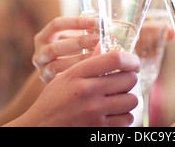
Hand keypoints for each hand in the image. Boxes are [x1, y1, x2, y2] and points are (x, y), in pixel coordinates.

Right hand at [13, 51, 140, 126]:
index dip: (131, 59)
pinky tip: (115, 112)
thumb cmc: (53, 101)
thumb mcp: (66, 76)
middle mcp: (87, 92)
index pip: (115, 59)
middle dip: (130, 78)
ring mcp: (94, 112)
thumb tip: (106, 45)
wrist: (40, 128)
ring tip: (119, 97)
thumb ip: (88, 62)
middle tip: (124, 80)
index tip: (134, 62)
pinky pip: (127, 119)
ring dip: (128, 98)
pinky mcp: (99, 129)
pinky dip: (124, 115)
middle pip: (128, 78)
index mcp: (78, 74)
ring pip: (131, 100)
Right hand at [32, 16, 99, 82]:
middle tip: (99, 39)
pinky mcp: (48, 84)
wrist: (57, 81)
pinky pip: (62, 79)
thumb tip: (108, 27)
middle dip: (79, 42)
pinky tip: (93, 71)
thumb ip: (85, 33)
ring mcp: (42, 69)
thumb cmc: (70, 52)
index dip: (76, 22)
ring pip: (58, 65)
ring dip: (80, 60)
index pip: (57, 25)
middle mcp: (40, 53)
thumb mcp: (72, 40)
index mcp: (44, 37)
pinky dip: (78, 74)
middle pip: (56, 47)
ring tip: (99, 56)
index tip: (96, 21)